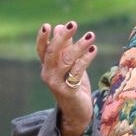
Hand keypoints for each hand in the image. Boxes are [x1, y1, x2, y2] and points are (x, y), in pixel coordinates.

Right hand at [35, 20, 96, 135]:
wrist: (77, 112)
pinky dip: (86, 59)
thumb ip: (65, 47)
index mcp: (46, 67)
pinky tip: (94, 49)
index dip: (42, 38)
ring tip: (91, 35)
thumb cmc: (74, 86)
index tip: (48, 25)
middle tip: (73, 24)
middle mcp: (48, 74)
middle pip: (52, 52)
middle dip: (62, 37)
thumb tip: (61, 26)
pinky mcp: (68, 90)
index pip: (41, 50)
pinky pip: (77, 71)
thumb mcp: (69, 64)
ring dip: (79, 46)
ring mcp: (56, 83)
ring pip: (66, 60)